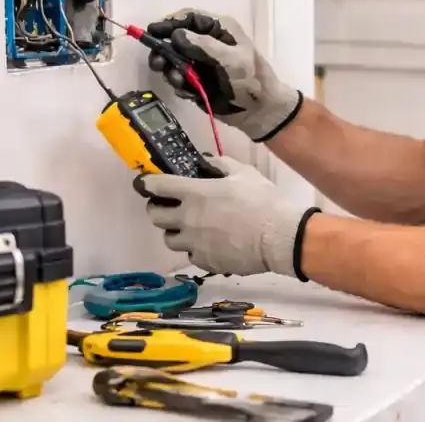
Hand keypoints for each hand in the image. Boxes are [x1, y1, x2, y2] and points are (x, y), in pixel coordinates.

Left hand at [136, 155, 311, 277]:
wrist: (280, 237)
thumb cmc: (263, 200)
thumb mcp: (244, 173)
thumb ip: (220, 165)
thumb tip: (205, 162)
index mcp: (195, 194)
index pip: (157, 186)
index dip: (147, 184)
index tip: (145, 184)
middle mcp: (188, 219)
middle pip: (154, 216)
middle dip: (157, 209)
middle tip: (169, 207)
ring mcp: (194, 243)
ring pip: (169, 239)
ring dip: (175, 231)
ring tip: (189, 229)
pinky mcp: (205, 262)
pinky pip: (190, 254)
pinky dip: (195, 248)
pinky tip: (209, 244)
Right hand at [146, 8, 302, 141]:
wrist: (259, 111)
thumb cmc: (251, 81)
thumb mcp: (231, 60)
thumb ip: (204, 46)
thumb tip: (177, 35)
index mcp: (220, 29)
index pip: (190, 18)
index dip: (170, 23)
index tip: (153, 31)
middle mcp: (208, 42)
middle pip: (176, 38)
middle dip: (164, 49)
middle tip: (157, 62)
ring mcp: (201, 62)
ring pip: (174, 59)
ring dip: (170, 69)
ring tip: (176, 80)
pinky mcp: (197, 79)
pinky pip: (179, 77)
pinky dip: (179, 83)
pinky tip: (187, 90)